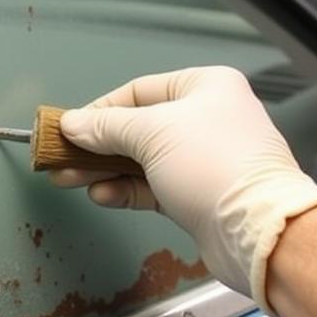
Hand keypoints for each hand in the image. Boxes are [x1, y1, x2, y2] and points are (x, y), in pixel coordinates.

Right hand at [53, 67, 316, 312]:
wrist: (257, 229)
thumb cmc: (212, 164)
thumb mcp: (151, 134)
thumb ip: (106, 127)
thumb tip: (72, 123)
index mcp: (205, 87)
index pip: (139, 91)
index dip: (100, 109)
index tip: (69, 127)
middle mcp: (208, 118)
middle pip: (137, 128)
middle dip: (96, 145)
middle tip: (59, 157)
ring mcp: (204, 160)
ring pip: (142, 160)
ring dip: (105, 170)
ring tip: (67, 178)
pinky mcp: (199, 196)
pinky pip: (153, 187)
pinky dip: (126, 190)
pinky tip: (101, 195)